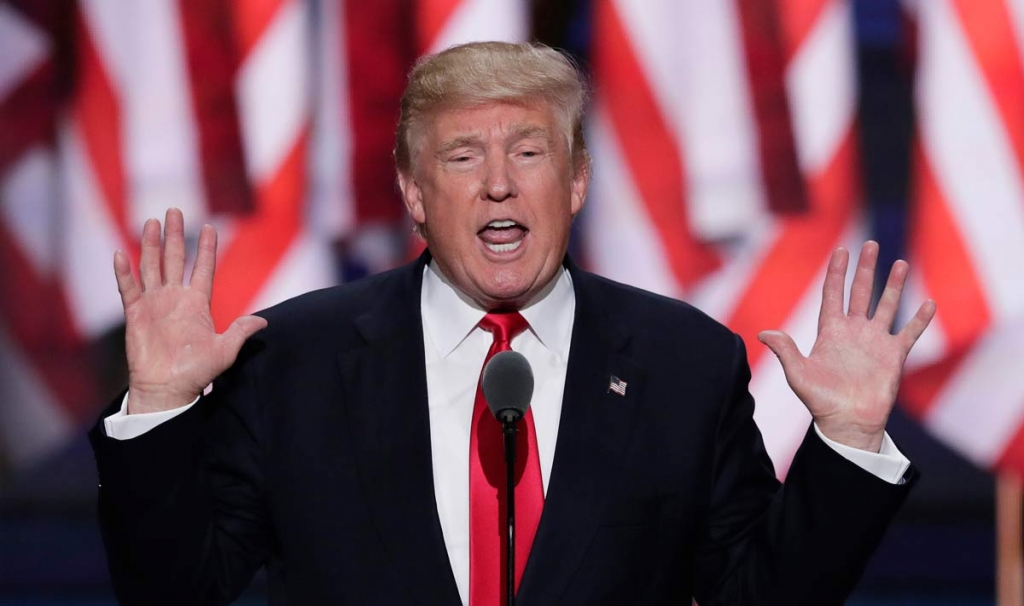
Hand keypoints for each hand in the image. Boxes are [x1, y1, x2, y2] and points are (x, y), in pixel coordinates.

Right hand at [114, 208, 266, 413]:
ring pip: (151, 266)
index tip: (209, 226)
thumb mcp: (225, 350)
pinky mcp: (135, 314)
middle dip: (175, 235)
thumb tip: (264, 321)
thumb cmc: (197, 372)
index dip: (205, 248)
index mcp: (197, 303)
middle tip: (174, 210)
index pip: (203, 268)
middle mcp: (175, 298)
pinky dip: (124, 272)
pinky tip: (121, 254)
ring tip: (151, 221)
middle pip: (174, 259)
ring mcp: (154, 304)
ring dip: (150, 244)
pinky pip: (128, 288)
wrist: (168, 389)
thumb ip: (241, 331)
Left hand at [758, 241, 935, 451]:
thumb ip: (785, 350)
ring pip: (887, 305)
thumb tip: (762, 333)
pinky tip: (928, 303)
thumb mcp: (798, 373)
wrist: (847, 422)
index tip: (840, 250)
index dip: (836, 272)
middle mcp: (854, 331)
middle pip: (860, 292)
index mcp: (830, 331)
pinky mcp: (893, 356)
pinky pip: (909, 332)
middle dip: (865, 269)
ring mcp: (875, 342)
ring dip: (894, 285)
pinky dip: (920, 319)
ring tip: (901, 262)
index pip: (833, 294)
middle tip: (870, 244)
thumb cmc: (820, 400)